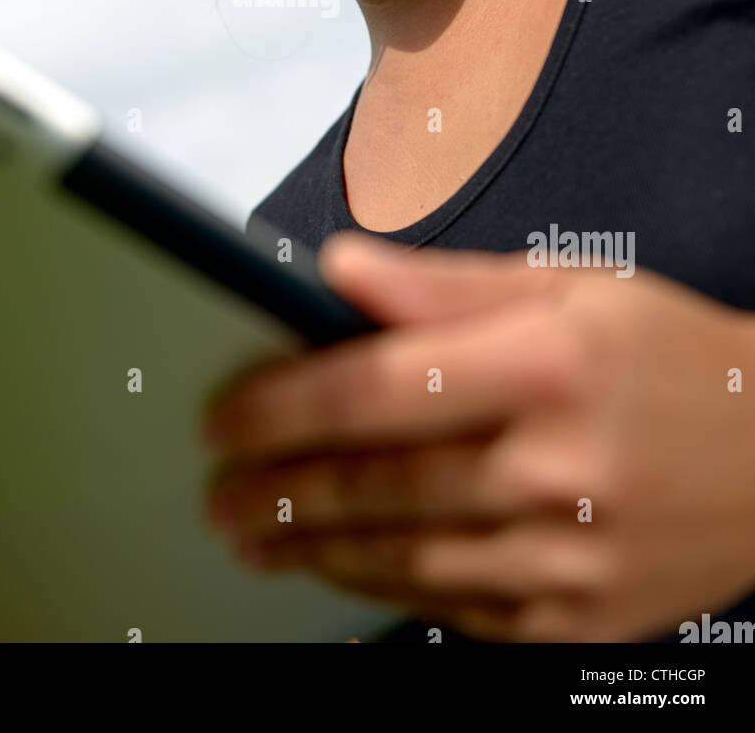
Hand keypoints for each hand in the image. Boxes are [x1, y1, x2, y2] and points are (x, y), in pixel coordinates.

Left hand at [202, 231, 754, 641]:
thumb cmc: (669, 357)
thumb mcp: (571, 287)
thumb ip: (442, 284)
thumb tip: (340, 266)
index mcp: (549, 362)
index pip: (376, 386)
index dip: (282, 405)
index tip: (225, 417)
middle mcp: (558, 465)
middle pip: (376, 483)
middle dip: (276, 490)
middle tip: (217, 491)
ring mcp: (569, 556)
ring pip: (403, 558)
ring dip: (312, 550)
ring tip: (253, 536)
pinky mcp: (578, 619)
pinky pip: (456, 610)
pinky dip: (385, 591)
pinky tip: (341, 572)